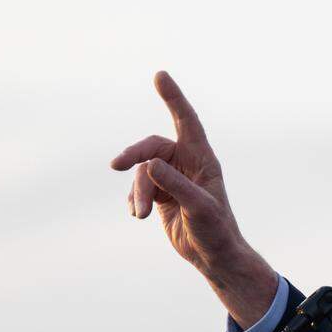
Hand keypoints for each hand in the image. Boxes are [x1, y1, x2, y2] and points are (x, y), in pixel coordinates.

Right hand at [110, 71, 241, 271]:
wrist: (213, 256)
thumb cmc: (215, 230)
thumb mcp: (199, 207)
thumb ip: (176, 185)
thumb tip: (150, 165)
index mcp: (203, 159)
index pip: (186, 121)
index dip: (173, 98)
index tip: (160, 76)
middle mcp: (187, 163)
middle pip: (152, 147)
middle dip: (134, 156)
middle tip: (116, 165)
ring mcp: (172, 177)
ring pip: (143, 172)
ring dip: (138, 192)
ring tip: (140, 216)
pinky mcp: (161, 194)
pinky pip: (139, 188)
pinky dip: (135, 199)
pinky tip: (137, 213)